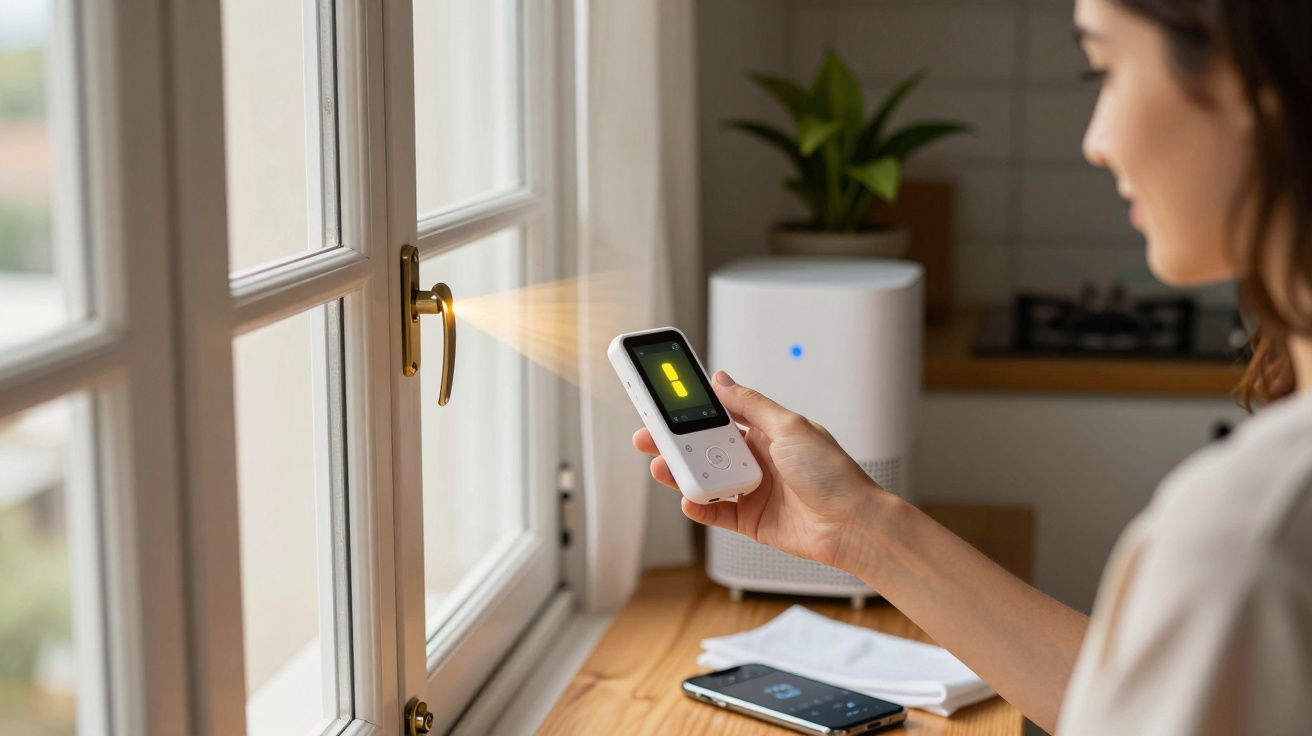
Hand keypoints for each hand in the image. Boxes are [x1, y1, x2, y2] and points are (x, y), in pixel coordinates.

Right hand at [632, 370, 891, 572]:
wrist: (851, 524)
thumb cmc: (833, 474)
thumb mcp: (789, 425)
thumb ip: (750, 404)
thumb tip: (722, 381)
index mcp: (767, 431)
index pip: (721, 415)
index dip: (693, 410)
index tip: (665, 402)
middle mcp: (757, 459)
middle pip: (705, 447)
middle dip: (675, 442)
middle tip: (648, 436)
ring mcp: (752, 490)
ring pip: (706, 478)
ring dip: (682, 472)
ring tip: (662, 467)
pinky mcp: (750, 520)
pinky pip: (715, 512)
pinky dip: (698, 506)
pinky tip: (688, 498)